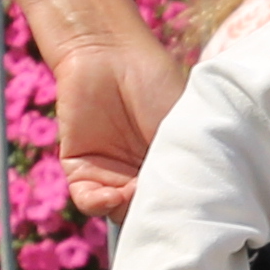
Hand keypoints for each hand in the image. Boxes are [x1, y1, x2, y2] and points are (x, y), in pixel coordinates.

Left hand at [51, 32, 189, 216]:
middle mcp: (140, 175)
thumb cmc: (155, 83)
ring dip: (128, 210)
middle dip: (155, 216)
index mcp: (169, 166)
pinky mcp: (80, 167)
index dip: (181, 213)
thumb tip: (186, 206)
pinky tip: (112, 194)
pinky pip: (88, 200)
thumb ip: (183, 167)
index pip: (176, 203)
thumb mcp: (181, 129)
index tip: (189, 212)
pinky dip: (99, 204)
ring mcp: (111, 173)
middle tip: (164, 207)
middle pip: (147, 214)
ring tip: (139, 193)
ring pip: (119, 213)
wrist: (108, 53)